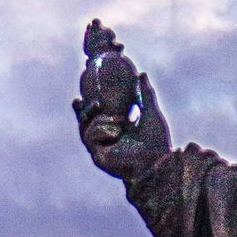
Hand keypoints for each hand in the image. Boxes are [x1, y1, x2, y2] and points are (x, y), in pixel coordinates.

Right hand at [74, 30, 170, 180]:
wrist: (155, 162)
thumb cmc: (156, 141)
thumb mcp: (150, 112)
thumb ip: (144, 94)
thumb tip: (141, 74)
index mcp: (116, 130)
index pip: (99, 114)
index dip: (91, 102)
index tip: (87, 89)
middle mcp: (105, 141)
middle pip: (85, 122)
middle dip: (81, 110)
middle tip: (80, 98)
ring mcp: (100, 149)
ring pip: (87, 128)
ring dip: (99, 119)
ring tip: (113, 115)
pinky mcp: (98, 157)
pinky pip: (90, 137)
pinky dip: (102, 129)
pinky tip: (115, 131)